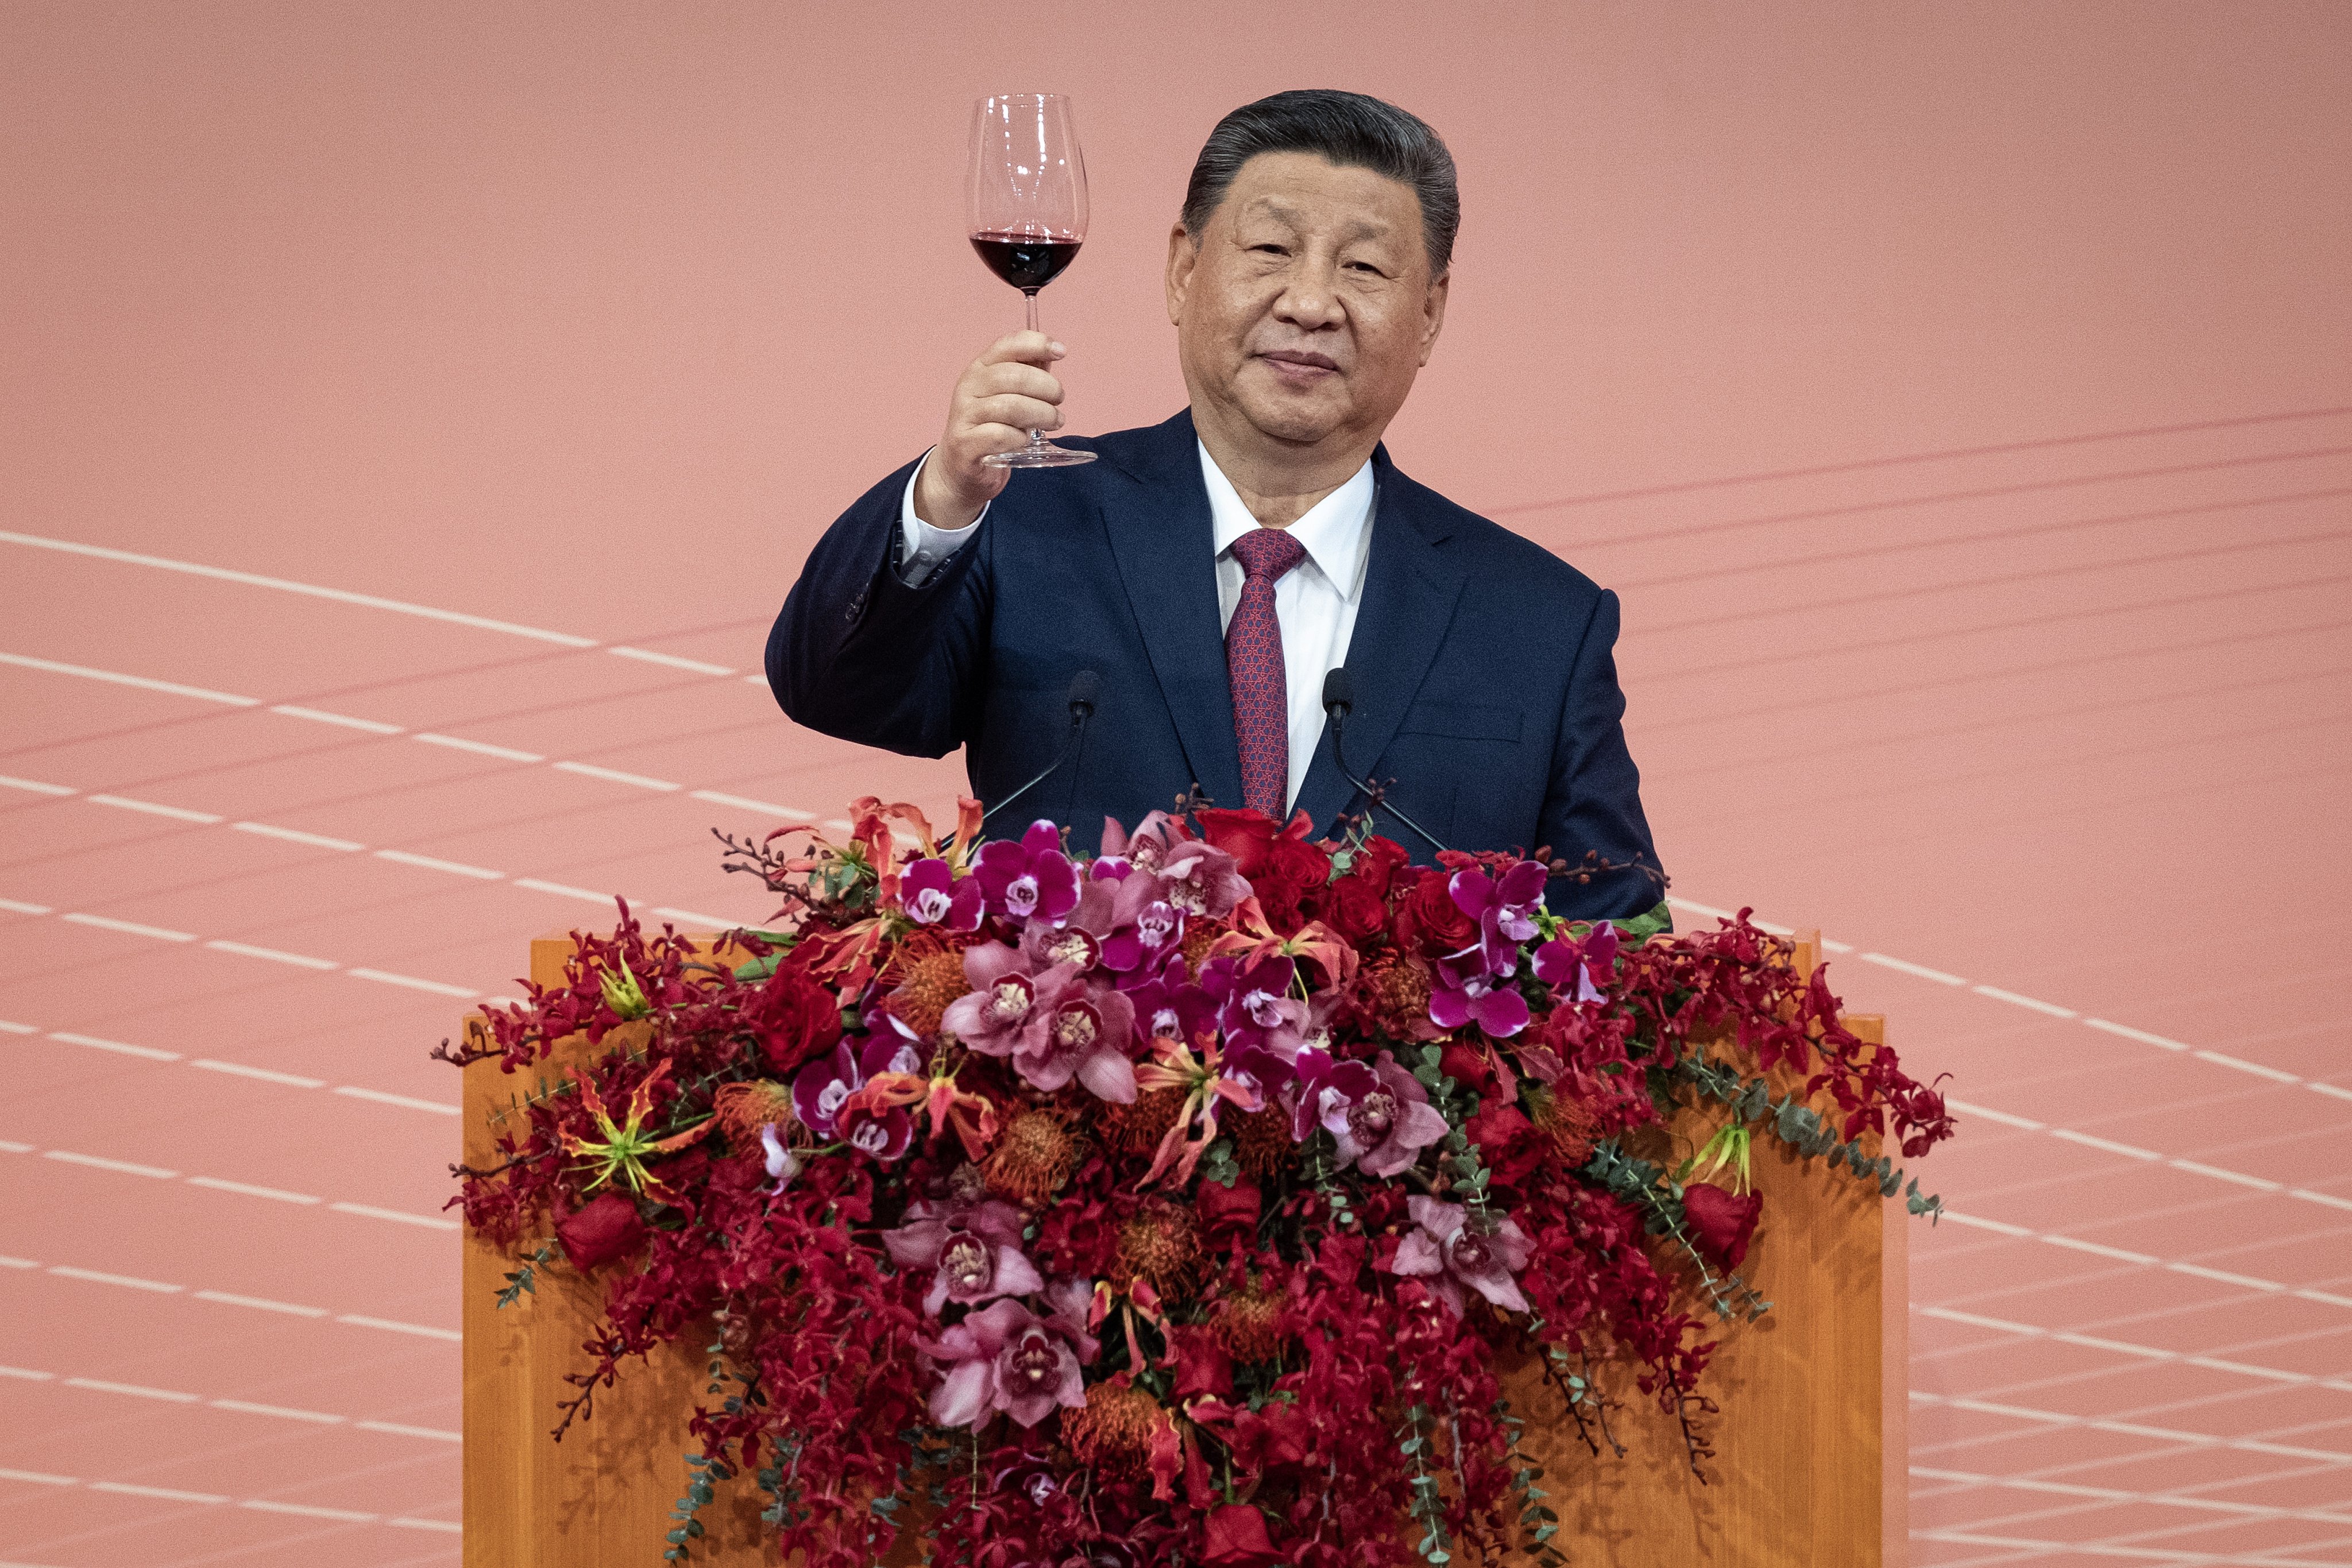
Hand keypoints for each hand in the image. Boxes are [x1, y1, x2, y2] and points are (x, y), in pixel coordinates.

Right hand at [914, 331, 1065, 528]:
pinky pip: (1000, 436)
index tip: (1061, 352)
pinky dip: (1020, 438)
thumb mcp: (1008, 395)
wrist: (959, 468)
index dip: (1037, 343)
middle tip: (1058, 402)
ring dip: (1041, 414)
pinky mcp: (966, 445)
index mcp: (979, 369)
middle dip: (1046, 387)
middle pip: (1014, 377)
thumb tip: (1054, 352)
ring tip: (1054, 421)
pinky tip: (1025, 441)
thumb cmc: (991, 426)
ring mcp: (964, 416)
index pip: (1007, 345)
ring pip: (1010, 407)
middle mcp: (968, 388)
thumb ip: (1030, 373)